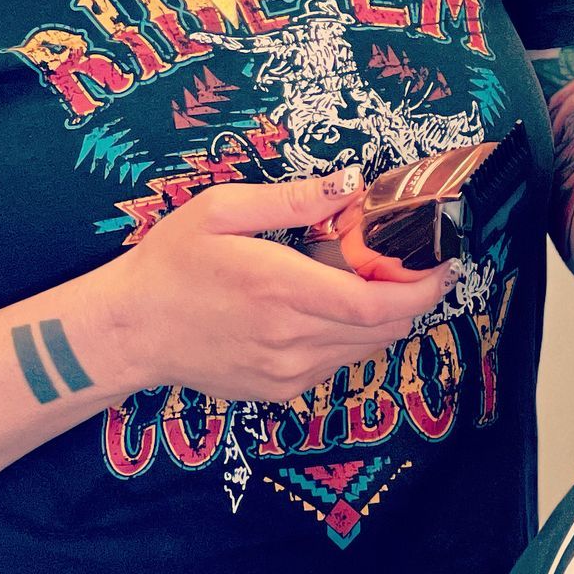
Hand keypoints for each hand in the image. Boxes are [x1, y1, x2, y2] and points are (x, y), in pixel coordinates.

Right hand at [97, 173, 456, 402]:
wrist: (128, 331)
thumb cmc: (169, 264)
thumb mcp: (221, 210)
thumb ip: (293, 199)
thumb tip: (351, 184)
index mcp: (282, 289)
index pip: (379, 303)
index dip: (424, 288)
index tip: (446, 264)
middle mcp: (291, 338)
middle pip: (384, 328)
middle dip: (413, 296)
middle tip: (416, 262)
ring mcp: (286, 371)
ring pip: (365, 348)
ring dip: (383, 316)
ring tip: (369, 278)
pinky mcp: (279, 389)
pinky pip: (335, 362)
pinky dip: (350, 336)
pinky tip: (328, 307)